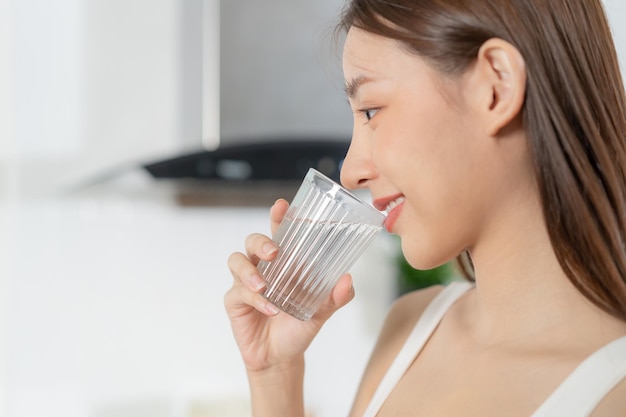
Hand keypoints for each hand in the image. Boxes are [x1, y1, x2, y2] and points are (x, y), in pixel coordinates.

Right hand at [224, 198, 354, 372]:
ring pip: (237, 260)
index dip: (279, 217)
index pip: (279, 232)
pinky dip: (254, 299)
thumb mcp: (322, 312)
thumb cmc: (299, 327)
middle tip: (274, 252)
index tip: (283, 206)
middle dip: (261, 241)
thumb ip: (336, 296)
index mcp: (284, 262)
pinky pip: (238, 292)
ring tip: (264, 286)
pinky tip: (270, 309)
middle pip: (253, 241)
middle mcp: (263, 267)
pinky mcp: (235, 301)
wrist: (282, 358)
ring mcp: (245, 282)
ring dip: (249, 271)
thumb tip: (347, 279)